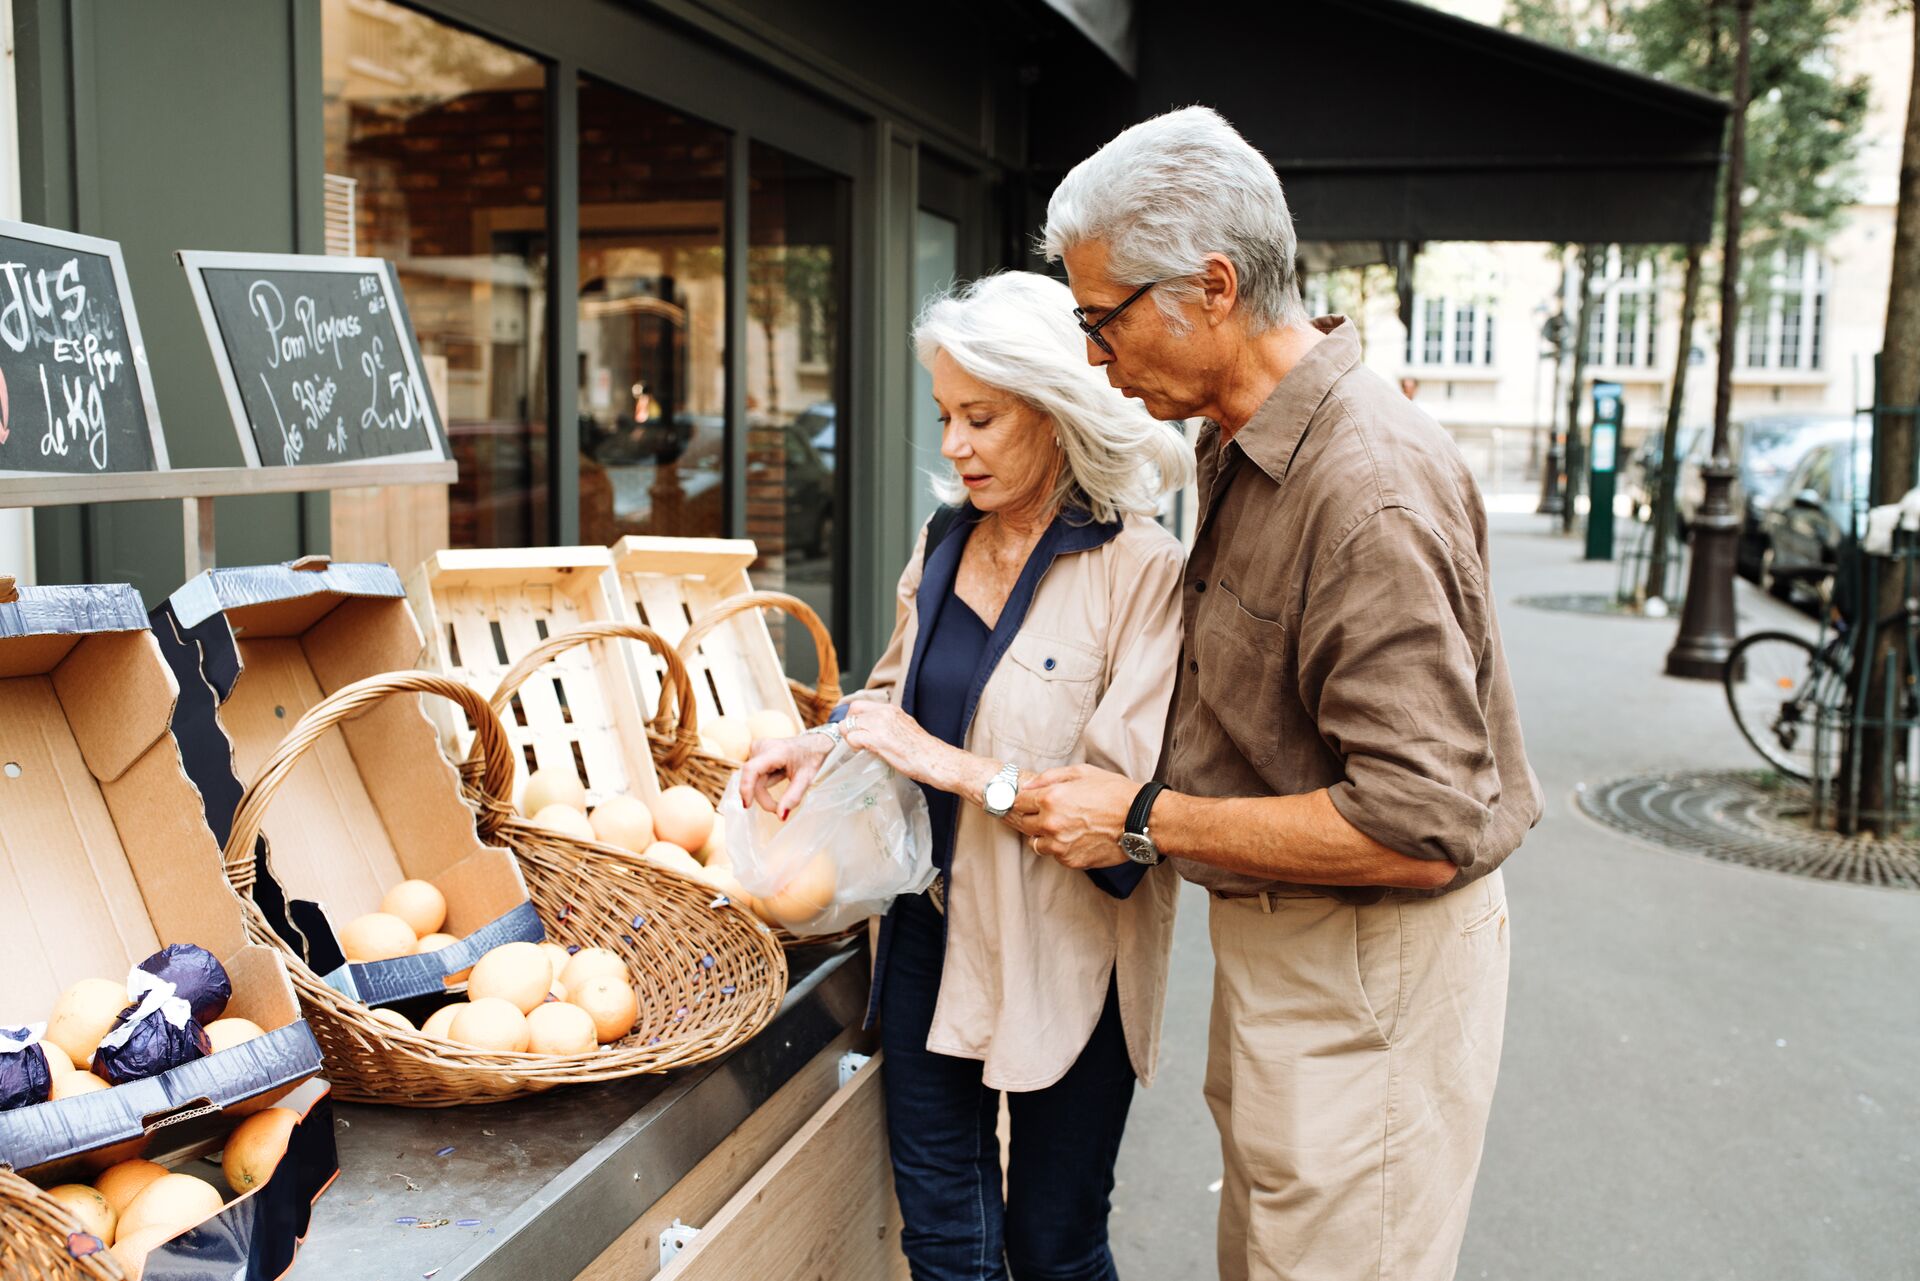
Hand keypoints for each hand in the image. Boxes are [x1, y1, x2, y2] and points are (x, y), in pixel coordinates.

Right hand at [737, 733, 832, 818]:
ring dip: (766, 789)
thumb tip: (781, 816)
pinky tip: (779, 774)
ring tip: (784, 779)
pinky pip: (755, 776)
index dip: (746, 788)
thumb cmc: (811, 757)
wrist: (814, 743)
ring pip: (753, 780)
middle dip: (764, 797)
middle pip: (753, 780)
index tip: (747, 805)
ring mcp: (757, 749)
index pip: (751, 770)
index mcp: (774, 751)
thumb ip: (793, 797)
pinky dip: (765, 782)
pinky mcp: (755, 753)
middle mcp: (761, 747)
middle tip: (780, 807)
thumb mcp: (806, 778)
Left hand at [841, 702, 950, 785]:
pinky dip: (853, 745)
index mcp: (892, 709)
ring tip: (860, 747)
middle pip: (853, 710)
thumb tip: (872, 733)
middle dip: (848, 724)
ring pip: (849, 723)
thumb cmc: (924, 751)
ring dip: (850, 736)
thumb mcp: (904, 729)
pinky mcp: (878, 739)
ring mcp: (881, 724)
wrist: (936, 760)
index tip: (857, 730)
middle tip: (854, 739)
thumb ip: (887, 726)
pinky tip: (863, 752)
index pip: (861, 705)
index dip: (854, 718)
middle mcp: (885, 712)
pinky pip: (853, 737)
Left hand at [1012, 763, 1134, 869]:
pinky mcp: (1071, 861)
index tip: (1027, 801)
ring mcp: (1060, 846)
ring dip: (1044, 835)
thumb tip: (1028, 786)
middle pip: (1024, 824)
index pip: (1017, 802)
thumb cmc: (1114, 793)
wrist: (1140, 820)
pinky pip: (1055, 855)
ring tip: (1064, 826)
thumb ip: (1049, 777)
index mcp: (1050, 799)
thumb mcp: (1081, 772)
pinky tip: (1077, 837)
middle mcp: (1050, 824)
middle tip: (1049, 812)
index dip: (1023, 800)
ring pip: (1037, 844)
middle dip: (1032, 817)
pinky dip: (1061, 847)